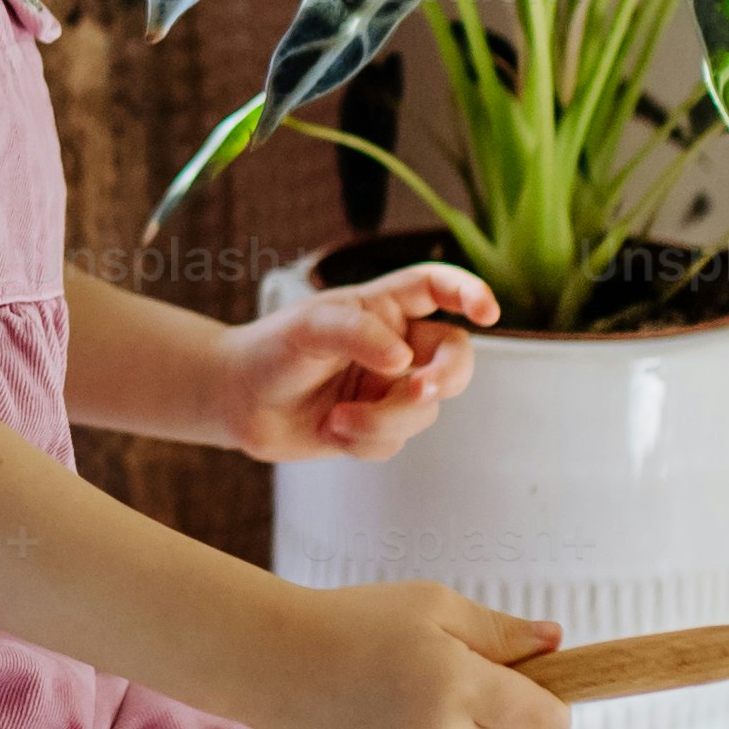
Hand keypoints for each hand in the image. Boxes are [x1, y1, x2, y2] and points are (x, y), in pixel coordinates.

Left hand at [220, 263, 495, 462]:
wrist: (238, 402)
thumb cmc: (272, 349)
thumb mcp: (308, 329)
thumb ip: (358, 334)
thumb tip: (404, 362)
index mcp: (383, 306)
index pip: (437, 288)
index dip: (469, 292)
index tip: (489, 312)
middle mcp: (397, 345)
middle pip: (455, 356)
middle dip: (448, 376)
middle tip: (423, 390)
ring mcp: (390, 388)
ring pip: (424, 409)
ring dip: (383, 419)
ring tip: (336, 419)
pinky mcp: (378, 426)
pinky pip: (396, 440)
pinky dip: (365, 440)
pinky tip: (331, 430)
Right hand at [248, 576, 571, 728]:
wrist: (270, 660)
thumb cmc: (353, 620)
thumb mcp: (431, 605)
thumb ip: (499, 631)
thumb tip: (558, 644)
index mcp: (461, 684)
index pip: (544, 721)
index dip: (551, 711)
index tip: (542, 703)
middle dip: (480, 718)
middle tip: (431, 681)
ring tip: (387, 699)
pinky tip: (366, 726)